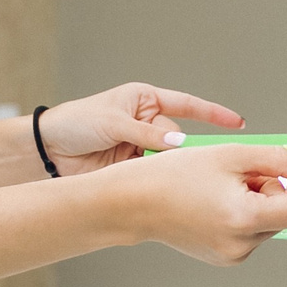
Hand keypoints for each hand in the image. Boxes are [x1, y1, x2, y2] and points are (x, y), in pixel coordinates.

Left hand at [37, 83, 244, 173]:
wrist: (48, 150)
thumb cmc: (76, 122)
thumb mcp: (113, 122)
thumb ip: (147, 134)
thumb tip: (178, 143)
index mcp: (146, 101)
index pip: (187, 105)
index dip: (213, 114)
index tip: (238, 123)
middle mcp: (148, 123)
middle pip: (179, 139)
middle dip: (181, 151)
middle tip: (182, 163)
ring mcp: (141, 147)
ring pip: (168, 160)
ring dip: (166, 167)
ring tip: (158, 173)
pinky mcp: (133, 168)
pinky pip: (153, 173)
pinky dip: (156, 179)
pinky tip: (154, 185)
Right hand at [116, 142, 286, 264]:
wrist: (134, 201)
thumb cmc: (174, 176)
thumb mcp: (231, 155)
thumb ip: (278, 159)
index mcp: (245, 219)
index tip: (276, 171)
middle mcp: (241, 245)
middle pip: (283, 215)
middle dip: (270, 191)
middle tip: (237, 175)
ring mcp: (232, 256)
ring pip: (268, 224)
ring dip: (256, 203)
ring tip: (222, 189)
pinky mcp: (223, 258)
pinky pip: (250, 234)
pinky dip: (242, 216)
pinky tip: (215, 204)